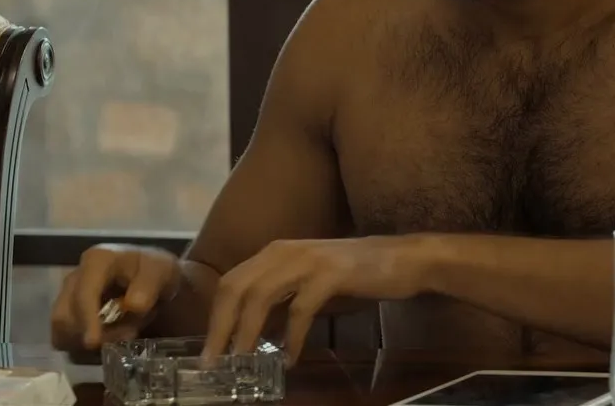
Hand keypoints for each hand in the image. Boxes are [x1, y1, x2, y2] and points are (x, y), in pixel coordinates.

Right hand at [50, 244, 182, 356]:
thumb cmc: (155, 271)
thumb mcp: (161, 271)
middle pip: (64, 316)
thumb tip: (133, 305)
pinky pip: (64, 339)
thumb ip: (149, 285)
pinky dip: (82, 347)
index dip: (86, 320)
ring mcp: (66, 297)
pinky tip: (107, 340)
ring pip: (61, 331)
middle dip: (92, 334)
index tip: (93, 343)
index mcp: (96, 261)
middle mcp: (75, 277)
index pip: (83, 295)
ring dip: (87, 342)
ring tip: (122, 334)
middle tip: (128, 335)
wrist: (152, 276)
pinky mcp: (67, 315)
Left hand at [203, 237, 420, 363]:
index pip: (231, 282)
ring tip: (242, 362)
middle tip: (213, 362)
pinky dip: (292, 337)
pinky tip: (291, 358)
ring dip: (246, 333)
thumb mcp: (310, 278)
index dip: (215, 317)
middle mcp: (284, 251)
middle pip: (235, 288)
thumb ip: (283, 294)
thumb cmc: (359, 272)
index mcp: (276, 252)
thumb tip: (256, 329)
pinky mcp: (331, 275)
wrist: (405, 259)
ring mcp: (308, 261)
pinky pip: (300, 310)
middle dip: (220, 327)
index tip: (209, 350)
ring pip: (260, 296)